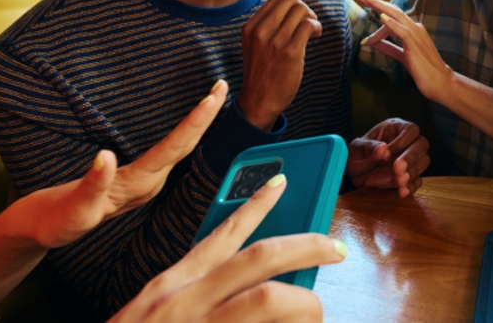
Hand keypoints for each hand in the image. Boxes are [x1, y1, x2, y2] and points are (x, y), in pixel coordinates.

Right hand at [11, 80, 229, 249]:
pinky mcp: (134, 179)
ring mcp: (143, 182)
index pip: (173, 148)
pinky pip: (167, 150)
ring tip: (214, 96)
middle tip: (222, 85)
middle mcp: (147, 183)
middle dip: (206, 116)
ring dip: (198, 123)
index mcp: (137, 186)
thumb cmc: (57, 221)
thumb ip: (91, 184)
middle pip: (184, 145)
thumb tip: (104, 157)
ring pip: (179, 148)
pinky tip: (192, 122)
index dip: (195, 122)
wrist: (43, 231)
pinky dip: (184, 132)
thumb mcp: (74, 208)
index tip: (212, 97)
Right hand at [109, 175, 347, 322]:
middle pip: (258, 258)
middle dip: (304, 245)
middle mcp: (183, 299)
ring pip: (268, 299)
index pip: (220, 235)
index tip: (282, 183)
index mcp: (171, 286)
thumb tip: (247, 288)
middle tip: (336, 246)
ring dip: (304, 304)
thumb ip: (198, 297)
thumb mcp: (156, 315)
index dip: (256, 207)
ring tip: (317, 310)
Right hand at [239, 0, 322, 129]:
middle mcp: (260, 31)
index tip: (296, 19)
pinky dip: (316, 27)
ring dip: (312, 17)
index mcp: (250, 28)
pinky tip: (316, 36)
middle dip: (303, 7)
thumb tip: (291, 11)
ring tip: (312, 31)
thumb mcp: (254, 46)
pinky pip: (308, 25)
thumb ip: (266, 28)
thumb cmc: (261, 73)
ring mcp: (275, 41)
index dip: (290, 6)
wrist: (259, 101)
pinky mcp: (290, 52)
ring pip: (300, 9)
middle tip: (307, 22)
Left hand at [345, 118, 430, 197]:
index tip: (386, 155)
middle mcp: (407, 142)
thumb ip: (367, 147)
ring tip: (397, 180)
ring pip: (424, 161)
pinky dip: (411, 187)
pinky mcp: (410, 176)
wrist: (356, 174)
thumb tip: (382, 148)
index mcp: (395, 128)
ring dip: (412, 172)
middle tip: (397, 169)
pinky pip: (418, 180)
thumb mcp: (356, 149)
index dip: (402, 142)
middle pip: (422, 144)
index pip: (410, 129)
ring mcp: (410, 160)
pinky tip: (401, 191)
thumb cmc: (357, 155)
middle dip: (411, 158)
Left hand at [356, 0, 454, 100]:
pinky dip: (391, 23)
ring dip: (380, 7)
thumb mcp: (402, 56)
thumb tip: (374, 43)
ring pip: (396, 16)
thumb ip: (389, 48)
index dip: (377, 11)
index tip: (363, 4)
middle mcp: (415, 28)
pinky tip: (381, 17)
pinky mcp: (415, 45)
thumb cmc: (423, 70)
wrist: (440, 82)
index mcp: (413, 30)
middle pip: (393, 10)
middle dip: (376, 2)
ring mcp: (416, 35)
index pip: (392, 16)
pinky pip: (402, 31)